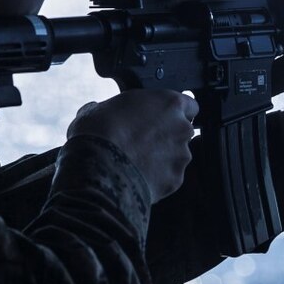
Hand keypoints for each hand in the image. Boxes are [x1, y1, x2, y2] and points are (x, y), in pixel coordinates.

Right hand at [67, 89, 198, 202]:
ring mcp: (181, 156)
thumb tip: (95, 109)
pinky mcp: (175, 180)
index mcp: (169, 103)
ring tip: (135, 164)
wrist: (98, 168)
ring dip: (161, 160)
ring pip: (176, 157)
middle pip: (182, 132)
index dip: (174, 113)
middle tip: (141, 143)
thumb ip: (110, 107)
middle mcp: (182, 128)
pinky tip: (135, 178)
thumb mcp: (97, 109)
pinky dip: (156, 180)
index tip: (161, 119)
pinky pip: (168, 179)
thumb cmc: (98, 133)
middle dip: (167, 138)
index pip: (189, 105)